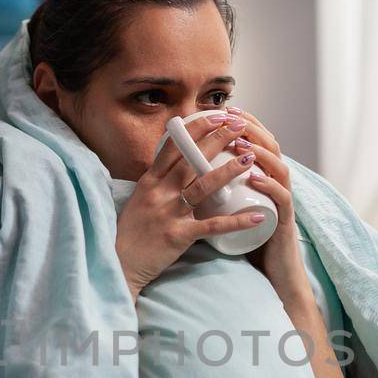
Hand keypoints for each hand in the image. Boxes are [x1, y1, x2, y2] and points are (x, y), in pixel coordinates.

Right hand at [114, 111, 267, 297]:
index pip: (174, 146)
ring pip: (203, 185)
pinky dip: (237, 222)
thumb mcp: (140, 199)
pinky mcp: (179, 235)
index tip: (216, 114)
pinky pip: (213, 226)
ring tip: (250, 158)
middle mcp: (159, 192)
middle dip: (217, 139)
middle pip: (191, 159)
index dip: (196, 128)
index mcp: (150, 181)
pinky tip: (257, 217)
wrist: (121, 263)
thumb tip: (179, 164)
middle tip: (239, 126)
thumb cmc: (132, 232)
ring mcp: (169, 213)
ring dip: (228, 170)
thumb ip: (159, 182)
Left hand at [227, 108, 309, 306]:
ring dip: (261, 152)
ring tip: (243, 142)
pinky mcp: (285, 222)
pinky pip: (282, 199)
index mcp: (262, 181)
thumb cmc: (248, 242)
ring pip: (280, 168)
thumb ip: (218, 193)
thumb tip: (186, 176)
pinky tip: (255, 177)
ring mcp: (283, 203)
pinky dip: (270, 185)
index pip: (256, 144)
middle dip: (253, 128)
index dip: (243, 123)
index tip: (224, 109)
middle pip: (271, 147)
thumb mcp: (230, 211)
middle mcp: (276, 186)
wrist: (272, 275)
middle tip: (235, 117)